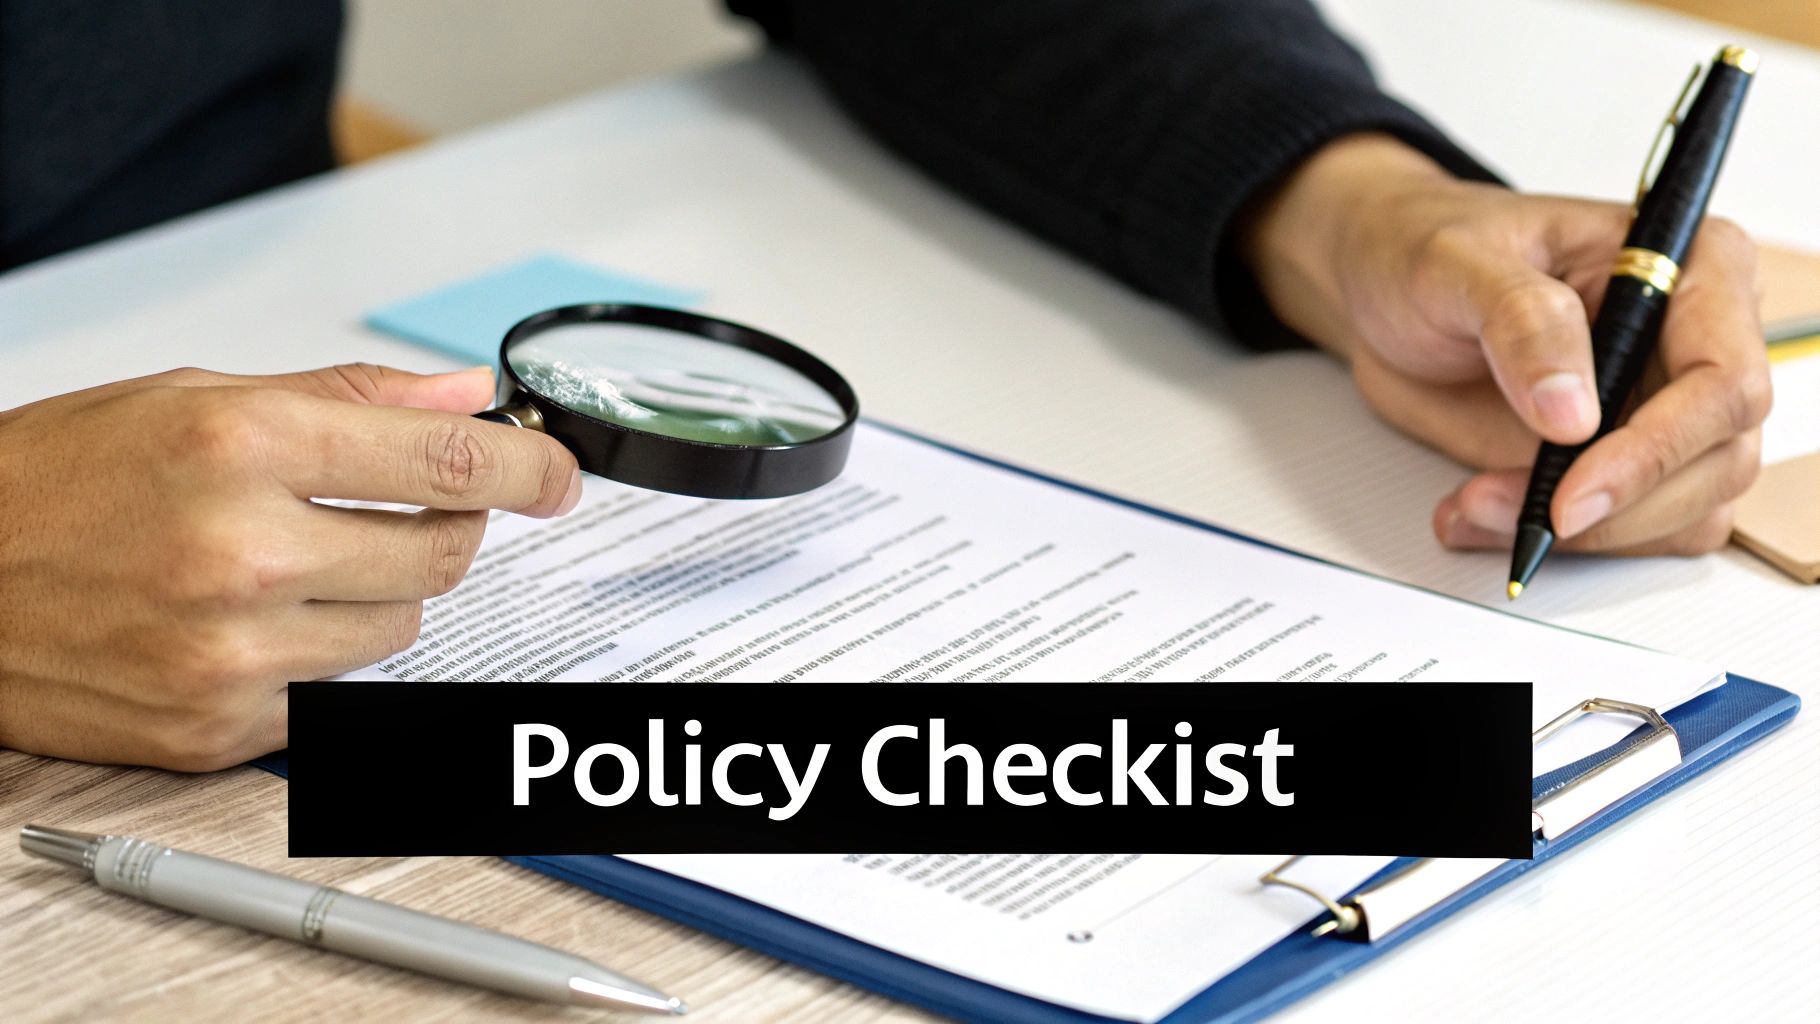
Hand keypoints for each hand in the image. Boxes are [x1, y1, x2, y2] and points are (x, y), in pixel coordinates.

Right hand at [0, 364, 580, 769]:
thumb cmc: (48, 483)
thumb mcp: (191, 396)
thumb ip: (345, 399)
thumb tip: (461, 397)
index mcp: (241, 445)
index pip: (446, 463)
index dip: (526, 469)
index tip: (556, 474)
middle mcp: (243, 552)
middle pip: (441, 554)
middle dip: (447, 526)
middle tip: (412, 507)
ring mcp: (232, 653)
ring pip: (399, 631)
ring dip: (377, 595)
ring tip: (296, 561)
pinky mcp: (216, 728)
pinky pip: (333, 694)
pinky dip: (316, 656)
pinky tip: (247, 620)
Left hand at [1243, 133, 1769, 556]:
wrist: (1380, 289)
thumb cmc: (1426, 248)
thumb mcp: (1456, 264)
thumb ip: (1522, 322)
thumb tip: (1574, 412)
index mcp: (1691, 267)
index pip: (1724, 380)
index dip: (1657, 449)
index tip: (1573, 492)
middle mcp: (1694, 342)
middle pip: (1719, 461)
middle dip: (1616, 508)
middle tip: (1508, 510)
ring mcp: (1662, 408)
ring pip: (1686, 510)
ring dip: (1586, 536)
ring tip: (1476, 506)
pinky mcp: (1621, 460)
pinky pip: (1631, 530)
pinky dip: (1563, 542)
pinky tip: (1484, 513)